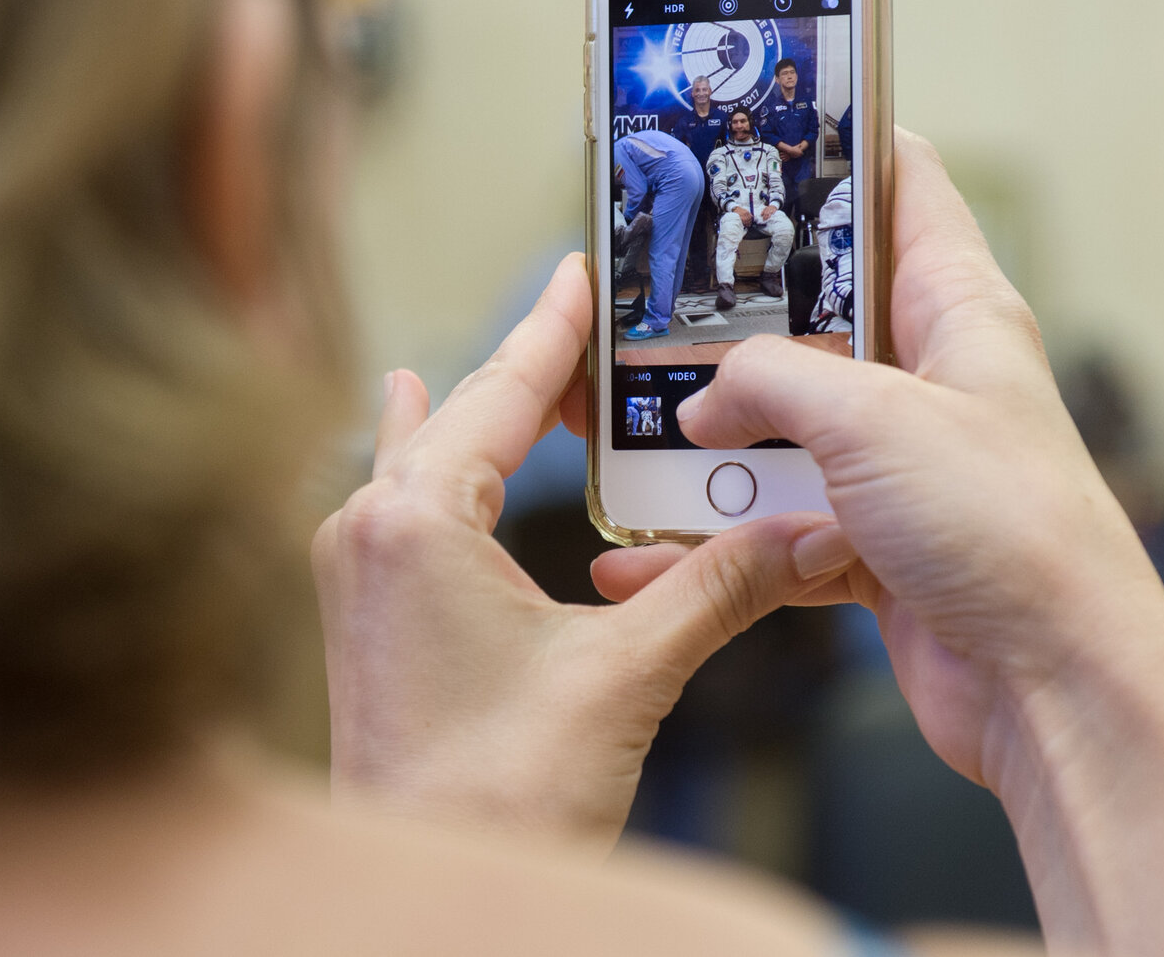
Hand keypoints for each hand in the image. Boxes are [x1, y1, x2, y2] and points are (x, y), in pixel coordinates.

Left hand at [312, 257, 851, 851]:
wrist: (420, 905)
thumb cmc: (490, 800)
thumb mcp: (625, 675)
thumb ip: (717, 588)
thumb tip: (806, 532)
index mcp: (414, 523)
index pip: (501, 390)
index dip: (553, 326)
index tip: (582, 270)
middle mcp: (368, 535)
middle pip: (460, 414)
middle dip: (527, 367)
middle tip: (584, 316)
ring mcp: (358, 579)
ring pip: (424, 457)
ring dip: (480, 413)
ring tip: (514, 365)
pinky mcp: (368, 620)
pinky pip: (403, 504)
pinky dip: (442, 463)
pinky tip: (424, 446)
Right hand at [672, 134, 1150, 785]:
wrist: (1057, 686)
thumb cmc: (1009, 529)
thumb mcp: (873, 419)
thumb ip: (770, 383)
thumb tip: (698, 401)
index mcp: (958, 310)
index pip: (905, 185)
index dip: (840, 142)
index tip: (762, 118)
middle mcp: (932, 379)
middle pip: (820, 313)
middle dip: (734, 311)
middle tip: (646, 291)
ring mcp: (904, 465)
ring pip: (787, 426)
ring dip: (713, 440)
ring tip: (627, 430)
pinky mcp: (877, 546)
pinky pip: (781, 525)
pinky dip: (723, 539)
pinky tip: (655, 552)